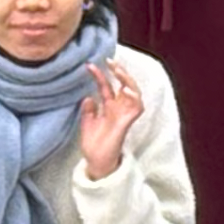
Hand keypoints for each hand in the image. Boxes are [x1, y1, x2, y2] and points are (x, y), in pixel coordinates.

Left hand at [77, 59, 142, 180]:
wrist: (96, 163)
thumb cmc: (93, 145)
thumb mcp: (87, 124)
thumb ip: (88, 110)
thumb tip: (88, 97)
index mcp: (109, 108)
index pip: (106, 86)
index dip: (99, 75)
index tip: (88, 65)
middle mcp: (118, 109)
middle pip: (123, 85)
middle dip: (118, 71)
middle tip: (109, 60)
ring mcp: (124, 115)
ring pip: (134, 92)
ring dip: (128, 80)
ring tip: (118, 70)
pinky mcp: (127, 122)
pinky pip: (137, 107)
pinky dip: (134, 97)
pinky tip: (124, 89)